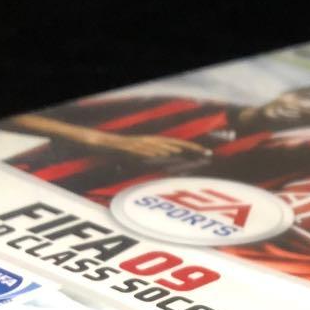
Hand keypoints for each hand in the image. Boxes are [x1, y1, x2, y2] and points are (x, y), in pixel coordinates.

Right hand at [87, 131, 210, 160]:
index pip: (178, 146)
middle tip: (208, 153)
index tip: (207, 154)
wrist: (101, 143)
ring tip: (193, 151)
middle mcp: (152, 141)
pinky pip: (148, 148)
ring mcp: (143, 143)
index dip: (193, 149)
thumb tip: (170, 168)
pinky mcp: (133, 146)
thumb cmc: (121, 153)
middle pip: (175, 143)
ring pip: (164, 144)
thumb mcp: (143, 158)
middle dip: (192, 148)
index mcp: (155, 144)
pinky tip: (167, 153)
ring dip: (179, 148)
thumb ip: (156, 161)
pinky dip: (159, 150)